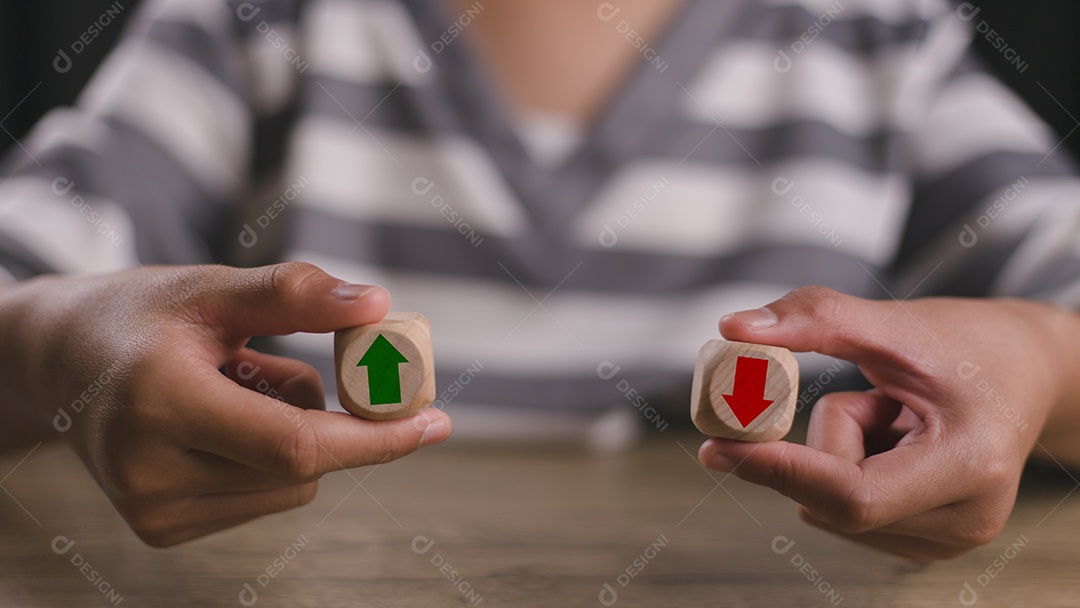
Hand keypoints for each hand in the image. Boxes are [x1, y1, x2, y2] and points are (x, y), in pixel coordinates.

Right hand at [0, 262, 450, 545]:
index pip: (295, 445)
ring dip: (295, 433)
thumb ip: (294, 294)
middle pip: (302, 466)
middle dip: (328, 416)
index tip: (436, 422)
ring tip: (235, 385)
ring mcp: (153, 510)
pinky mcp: (162, 529)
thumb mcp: (213, 288)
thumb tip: (377, 305)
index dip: (374, 438)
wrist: (59, 363)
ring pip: (291, 484)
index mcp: (160, 402)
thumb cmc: (140, 317)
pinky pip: (264, 496)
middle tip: (296, 362)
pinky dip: (268, 456)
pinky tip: (223, 419)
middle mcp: (150, 470)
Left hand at [698, 286, 1076, 559]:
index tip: (716, 447)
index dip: (778, 470)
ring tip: (897, 415)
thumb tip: (733, 329)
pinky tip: (895, 441)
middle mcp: (964, 519)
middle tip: (868, 394)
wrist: (1027, 371)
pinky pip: (843, 510)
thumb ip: (815, 318)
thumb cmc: (970, 344)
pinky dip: (848, 468)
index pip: (852, 494)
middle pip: (833, 498)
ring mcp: (946, 539)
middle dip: (823, 441)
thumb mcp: (894, 322)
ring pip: (830, 505)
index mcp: (969, 465)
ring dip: (837, 452)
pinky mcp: (926, 540)